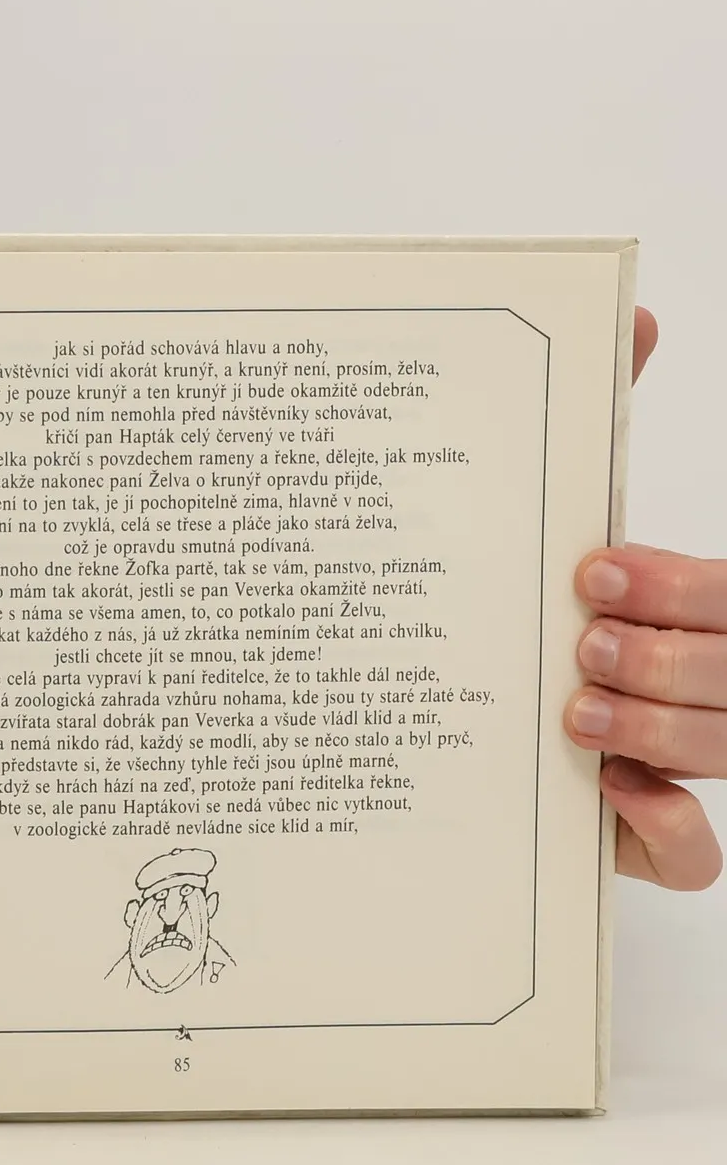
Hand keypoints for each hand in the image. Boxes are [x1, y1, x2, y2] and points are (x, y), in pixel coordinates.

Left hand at [565, 309, 724, 887]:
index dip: (685, 588)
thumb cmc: (537, 603)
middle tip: (583, 640)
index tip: (592, 568)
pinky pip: (697, 854)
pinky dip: (671, 831)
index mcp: (698, 606)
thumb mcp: (565, 515)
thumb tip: (635, 309)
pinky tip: (619, 796)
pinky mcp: (642, 834)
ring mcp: (683, 759)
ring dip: (662, 729)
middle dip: (673, 658)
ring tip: (577, 708)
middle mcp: (706, 682)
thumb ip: (605, 411)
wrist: (462, 701)